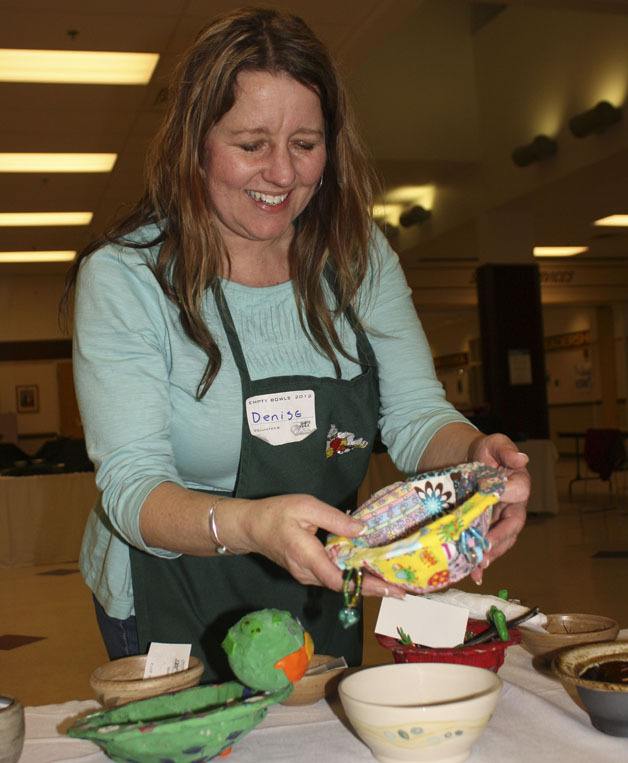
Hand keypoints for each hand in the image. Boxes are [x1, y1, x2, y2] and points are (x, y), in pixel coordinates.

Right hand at [240, 493, 404, 597]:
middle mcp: (307, 572)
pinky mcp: (306, 573)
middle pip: (343, 585)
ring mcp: (305, 575)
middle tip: (401, 590)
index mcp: (308, 556)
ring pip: (338, 583)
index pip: (340, 579)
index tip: (390, 589)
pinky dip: (350, 577)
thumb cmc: (277, 513)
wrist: (250, 526)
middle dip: (372, 588)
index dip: (367, 586)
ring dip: (363, 584)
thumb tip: (361, 530)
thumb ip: (334, 519)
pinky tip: (366, 571)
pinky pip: (331, 577)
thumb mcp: (306, 506)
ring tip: (389, 582)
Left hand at [467, 434, 529, 583]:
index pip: (519, 493)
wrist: (470, 461)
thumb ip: (505, 449)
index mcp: (519, 484)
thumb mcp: (494, 444)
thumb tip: (521, 458)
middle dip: (499, 540)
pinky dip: (481, 560)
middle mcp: (514, 506)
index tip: (493, 506)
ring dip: (490, 554)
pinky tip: (473, 573)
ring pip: (501, 541)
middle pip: (512, 526)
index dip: (508, 500)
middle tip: (485, 551)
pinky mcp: (488, 529)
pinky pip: (488, 546)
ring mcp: (501, 520)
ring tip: (478, 565)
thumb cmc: (486, 452)